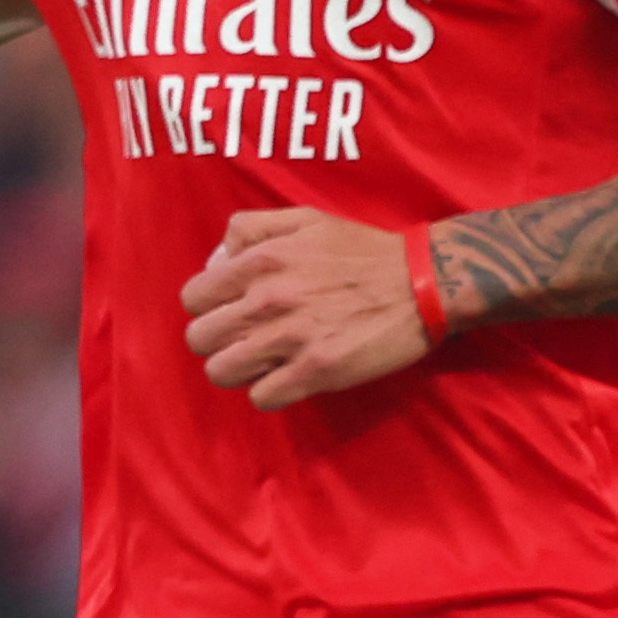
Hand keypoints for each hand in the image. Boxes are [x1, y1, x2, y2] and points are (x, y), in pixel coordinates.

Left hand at [179, 209, 431, 407]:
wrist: (424, 282)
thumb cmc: (365, 251)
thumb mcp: (305, 219)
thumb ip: (251, 228)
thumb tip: (217, 260)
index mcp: (259, 261)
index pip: (193, 298)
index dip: (209, 308)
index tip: (231, 312)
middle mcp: (267, 299)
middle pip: (200, 339)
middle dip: (218, 342)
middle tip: (246, 341)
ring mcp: (290, 338)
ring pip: (222, 372)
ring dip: (239, 371)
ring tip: (263, 364)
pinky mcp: (317, 371)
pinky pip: (262, 397)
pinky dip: (270, 392)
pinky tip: (288, 379)